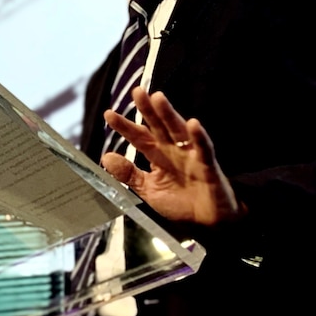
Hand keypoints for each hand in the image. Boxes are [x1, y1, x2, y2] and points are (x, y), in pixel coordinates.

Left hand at [102, 88, 246, 225]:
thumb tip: (106, 157)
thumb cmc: (181, 204)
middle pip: (158, 126)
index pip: (139, 137)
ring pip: (178, 130)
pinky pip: (203, 148)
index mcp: (158, 155)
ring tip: (159, 98)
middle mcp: (173, 150)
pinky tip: (193, 124)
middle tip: (137, 92)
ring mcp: (190, 155)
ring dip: (169, 114)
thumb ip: (129, 175)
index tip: (109, 114)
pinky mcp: (208, 165)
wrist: (208, 223)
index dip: (125, 126)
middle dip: (147, 110)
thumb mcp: (149, 190)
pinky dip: (199, 137)